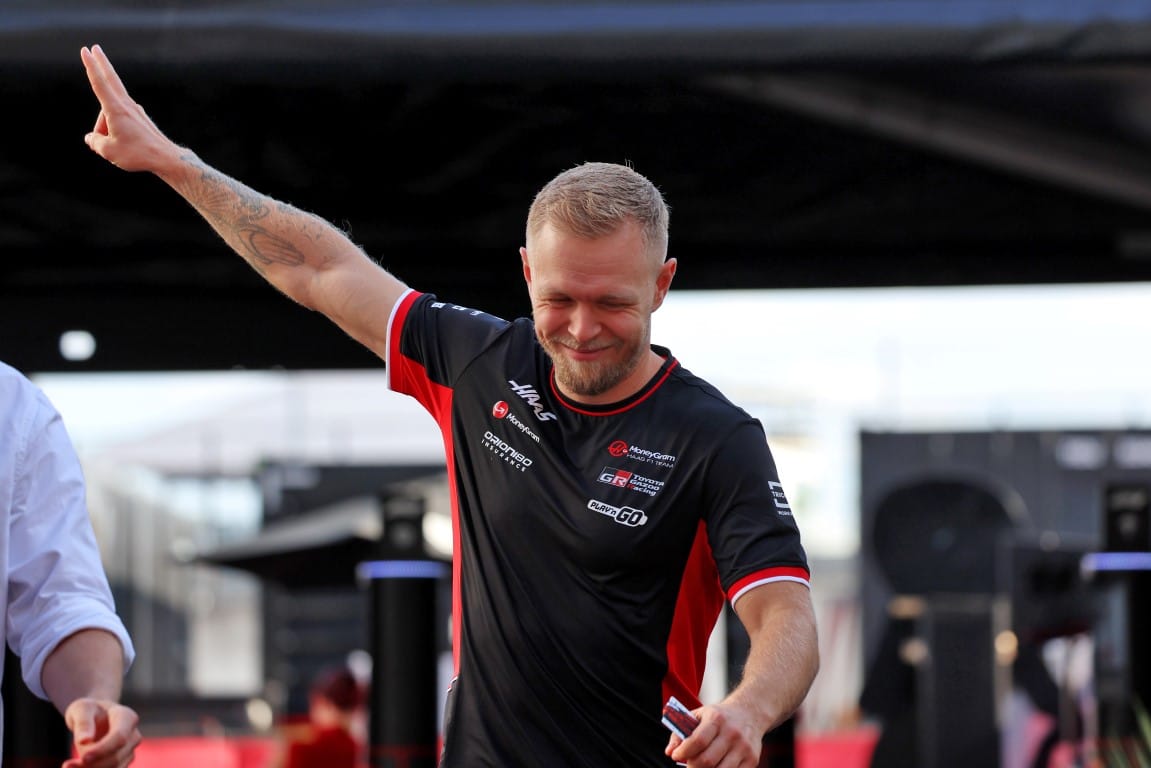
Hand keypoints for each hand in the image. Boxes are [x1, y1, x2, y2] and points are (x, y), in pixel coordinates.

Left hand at [61, 698, 140, 767]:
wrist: (97, 717)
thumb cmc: (89, 711)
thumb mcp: (81, 709)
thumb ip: (83, 723)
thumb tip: (84, 741)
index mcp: (127, 717)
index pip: (119, 737)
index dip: (103, 750)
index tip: (83, 758)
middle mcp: (133, 735)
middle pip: (116, 757)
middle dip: (92, 765)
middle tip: (67, 765)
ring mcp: (130, 750)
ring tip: (68, 766)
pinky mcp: (123, 762)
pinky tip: (76, 767)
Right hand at [80, 44, 179, 172]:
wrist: (166, 158)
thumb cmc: (137, 154)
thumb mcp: (108, 151)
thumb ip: (94, 141)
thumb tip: (91, 138)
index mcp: (116, 109)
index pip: (99, 83)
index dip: (91, 66)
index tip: (86, 51)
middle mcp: (126, 106)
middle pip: (110, 80)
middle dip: (101, 63)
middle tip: (94, 47)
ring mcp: (135, 111)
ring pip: (110, 114)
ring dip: (105, 129)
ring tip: (119, 147)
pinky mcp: (140, 119)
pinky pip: (120, 121)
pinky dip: (114, 130)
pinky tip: (124, 143)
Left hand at [665, 703, 761, 767]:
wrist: (749, 713)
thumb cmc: (719, 717)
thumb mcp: (699, 715)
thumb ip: (681, 732)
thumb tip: (669, 751)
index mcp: (716, 719)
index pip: (698, 740)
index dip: (684, 752)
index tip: (675, 756)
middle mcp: (732, 733)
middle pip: (707, 761)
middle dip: (692, 766)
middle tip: (688, 764)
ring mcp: (743, 748)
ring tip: (700, 766)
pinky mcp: (752, 760)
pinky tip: (715, 767)